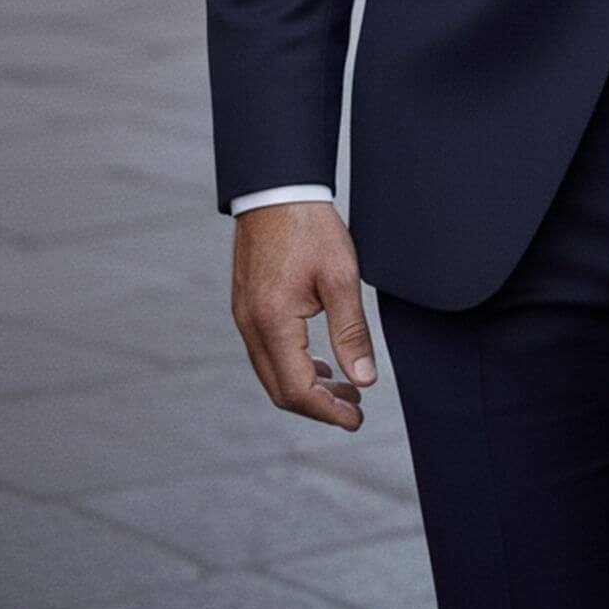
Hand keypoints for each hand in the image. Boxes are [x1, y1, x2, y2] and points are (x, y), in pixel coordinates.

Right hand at [231, 201, 377, 429]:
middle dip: (318, 406)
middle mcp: (251, 326)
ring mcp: (244, 316)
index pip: (297, 389)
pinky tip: (319, 362)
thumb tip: (364, 380)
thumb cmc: (310, 227)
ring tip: (344, 388)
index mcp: (273, 322)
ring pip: (271, 372)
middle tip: (354, 409)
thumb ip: (352, 332)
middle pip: (280, 389)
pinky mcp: (247, 306)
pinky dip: (292, 366)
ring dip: (306, 387)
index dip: (328, 411)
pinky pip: (266, 352)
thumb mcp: (341, 277)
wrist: (277, 189)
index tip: (356, 419)